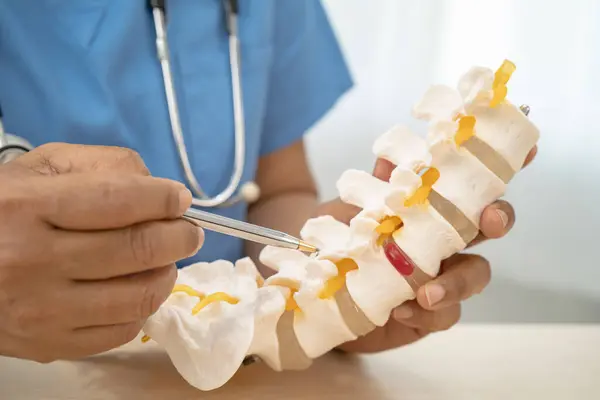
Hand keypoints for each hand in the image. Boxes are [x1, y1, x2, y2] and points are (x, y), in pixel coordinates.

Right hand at [0, 143, 202, 362]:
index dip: (163, 199)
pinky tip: (138, 288)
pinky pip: (121, 332)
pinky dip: (143, 308)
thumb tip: (158, 187)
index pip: (118, 200)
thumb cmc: (7, 211)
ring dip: (167, 274)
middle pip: (136, 250)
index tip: (181, 199)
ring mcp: (42, 309)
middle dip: (180, 237)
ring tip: (166, 260)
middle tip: (189, 232)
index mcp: (28, 206)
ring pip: (137, 296)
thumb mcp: (44, 168)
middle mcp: (33, 260)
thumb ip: (103, 165)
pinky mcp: (49, 344)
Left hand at [317, 146, 537, 352]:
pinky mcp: (429, 312)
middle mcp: (445, 240)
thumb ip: (377, 188)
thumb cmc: (345, 239)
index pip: (471, 185)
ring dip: (457, 282)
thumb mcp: (353, 211)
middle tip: (490, 220)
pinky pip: (444, 314)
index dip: (500, 167)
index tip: (528, 150)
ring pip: (475, 274)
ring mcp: (441, 276)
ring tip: (426, 291)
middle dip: (499, 218)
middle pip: (489, 226)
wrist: (320, 285)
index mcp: (431, 209)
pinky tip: (401, 309)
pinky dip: (427, 312)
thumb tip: (392, 158)